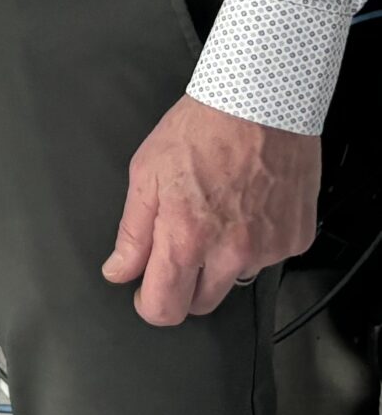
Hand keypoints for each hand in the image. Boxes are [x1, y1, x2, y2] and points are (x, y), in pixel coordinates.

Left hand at [102, 94, 320, 324]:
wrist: (259, 106)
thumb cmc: (199, 132)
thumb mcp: (146, 173)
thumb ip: (133, 231)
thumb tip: (119, 270)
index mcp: (187, 238)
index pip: (165, 308)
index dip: (150, 305)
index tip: (145, 293)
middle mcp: (230, 252)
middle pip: (201, 304)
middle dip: (183, 285)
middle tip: (179, 244)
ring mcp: (267, 250)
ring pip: (234, 279)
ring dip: (220, 261)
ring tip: (216, 213)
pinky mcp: (295, 241)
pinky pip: (267, 259)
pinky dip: (254, 242)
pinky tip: (246, 207)